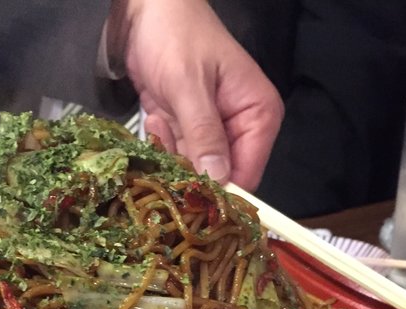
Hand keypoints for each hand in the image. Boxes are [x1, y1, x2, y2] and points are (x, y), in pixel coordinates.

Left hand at [111, 0, 282, 189]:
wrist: (147, 12)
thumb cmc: (176, 36)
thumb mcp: (188, 85)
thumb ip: (204, 134)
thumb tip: (218, 180)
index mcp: (258, 115)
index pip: (248, 173)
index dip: (222, 191)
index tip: (192, 194)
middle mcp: (241, 129)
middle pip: (220, 177)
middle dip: (189, 169)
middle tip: (166, 143)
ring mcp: (214, 133)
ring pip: (195, 171)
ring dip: (171, 154)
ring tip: (159, 120)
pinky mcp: (189, 133)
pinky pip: (177, 157)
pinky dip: (162, 144)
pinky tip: (155, 116)